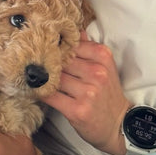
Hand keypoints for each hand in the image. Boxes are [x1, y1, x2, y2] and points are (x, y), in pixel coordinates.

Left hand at [42, 31, 128, 154]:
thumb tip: (74, 29)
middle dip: (48, 63)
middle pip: (60, 60)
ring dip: (43, 78)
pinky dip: (41, 92)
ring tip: (37, 77)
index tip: (46, 49)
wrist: (119, 124)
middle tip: (36, 63)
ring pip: (54, 78)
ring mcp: (88, 92)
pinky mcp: (77, 110)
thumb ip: (89, 48)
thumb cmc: (108, 94)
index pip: (70, 44)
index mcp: (103, 57)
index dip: (57, 48)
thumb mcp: (104, 67)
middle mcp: (97, 73)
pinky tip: (38, 90)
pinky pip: (50, 96)